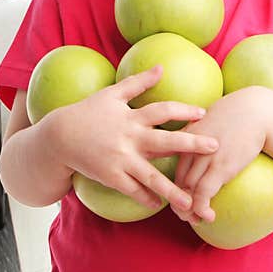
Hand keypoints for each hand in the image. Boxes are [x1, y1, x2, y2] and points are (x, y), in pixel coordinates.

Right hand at [45, 65, 219, 212]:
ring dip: (172, 189)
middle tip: (215, 147)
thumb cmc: (87, 113)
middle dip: (191, 145)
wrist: (57, 138)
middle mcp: (129, 139)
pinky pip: (132, 189)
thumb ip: (138, 82)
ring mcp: (120, 160)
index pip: (162, 111)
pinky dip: (146, 197)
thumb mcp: (112, 94)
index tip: (203, 113)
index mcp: (131, 117)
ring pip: (151, 176)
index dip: (183, 111)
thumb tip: (162, 67)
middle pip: (165, 142)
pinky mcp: (110, 176)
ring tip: (191, 200)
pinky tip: (160, 204)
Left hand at [171, 86, 270, 223]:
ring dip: (189, 211)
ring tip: (196, 220)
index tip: (185, 199)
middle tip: (188, 215)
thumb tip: (204, 140)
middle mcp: (191, 148)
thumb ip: (202, 129)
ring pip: (187, 192)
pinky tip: (209, 216)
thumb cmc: (240, 112)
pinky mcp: (220, 167)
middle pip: (178, 182)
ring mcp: (205, 159)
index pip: (175, 168)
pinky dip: (201, 209)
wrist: (258, 110)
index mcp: (187, 136)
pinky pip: (203, 194)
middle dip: (180, 203)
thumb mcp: (213, 117)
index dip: (177, 187)